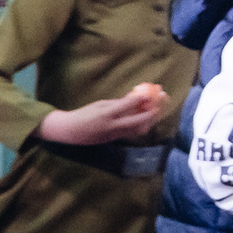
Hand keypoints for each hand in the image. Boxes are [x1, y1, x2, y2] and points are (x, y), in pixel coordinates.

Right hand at [37, 82, 166, 145]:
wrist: (72, 132)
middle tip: (159, 103)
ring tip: (156, 109)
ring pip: (138, 129)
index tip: (150, 93)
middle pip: (138, 120)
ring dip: (149, 119)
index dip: (140, 99)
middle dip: (151, 112)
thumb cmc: (85, 114)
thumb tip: (133, 99)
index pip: (127, 106)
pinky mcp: (115, 139)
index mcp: (106, 114)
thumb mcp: (99, 105)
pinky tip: (146, 118)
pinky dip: (141, 124)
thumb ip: (117, 103)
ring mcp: (115, 134)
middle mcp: (112, 126)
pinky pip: (132, 132)